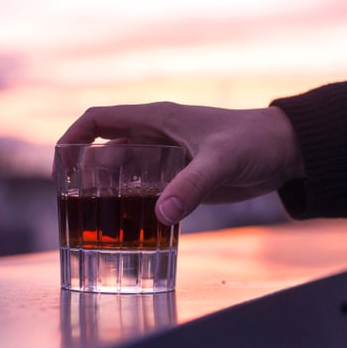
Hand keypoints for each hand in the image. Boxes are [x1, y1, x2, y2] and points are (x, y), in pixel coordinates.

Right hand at [58, 102, 305, 223]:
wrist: (286, 151)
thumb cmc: (255, 141)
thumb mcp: (222, 161)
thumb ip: (192, 186)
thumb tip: (160, 215)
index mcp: (157, 119)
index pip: (99, 120)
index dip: (72, 139)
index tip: (59, 167)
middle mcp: (156, 137)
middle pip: (106, 153)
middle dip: (88, 177)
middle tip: (77, 209)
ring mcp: (168, 159)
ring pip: (125, 175)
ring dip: (110, 195)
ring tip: (98, 223)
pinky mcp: (182, 180)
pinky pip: (148, 193)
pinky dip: (135, 208)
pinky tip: (132, 228)